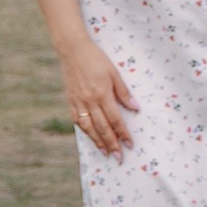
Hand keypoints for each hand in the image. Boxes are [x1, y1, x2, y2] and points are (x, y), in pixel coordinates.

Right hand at [64, 40, 137, 154]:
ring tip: (105, 152)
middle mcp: (90, 101)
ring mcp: (78, 102)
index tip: (130, 144)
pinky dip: (84, 131)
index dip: (123, 133)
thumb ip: (123, 91)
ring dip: (98, 142)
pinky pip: (77, 120)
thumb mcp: (113, 72)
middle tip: (119, 157)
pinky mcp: (70, 101)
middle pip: (102, 127)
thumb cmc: (96, 58)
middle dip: (112, 144)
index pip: (115, 119)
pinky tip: (90, 137)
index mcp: (102, 93)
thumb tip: (135, 108)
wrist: (72, 49)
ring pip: (89, 128)